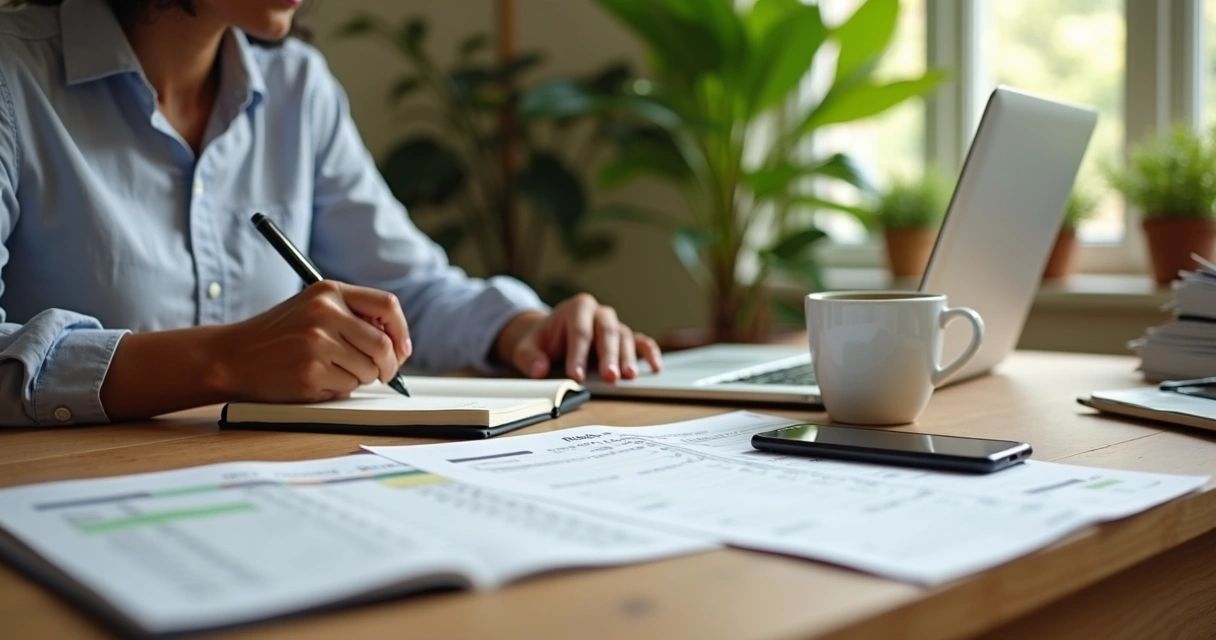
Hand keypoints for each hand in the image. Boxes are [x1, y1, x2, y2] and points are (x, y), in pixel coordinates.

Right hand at [210, 280, 410, 401]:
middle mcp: (325, 312)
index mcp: (329, 291)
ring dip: (360, 378)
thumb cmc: (277, 336)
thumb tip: (398, 343)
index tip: (401, 349)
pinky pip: (348, 387)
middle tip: (384, 374)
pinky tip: (317, 381)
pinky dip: (340, 390)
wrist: (231, 356)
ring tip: (333, 371)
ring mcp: (317, 342)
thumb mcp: (312, 309)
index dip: (401, 331)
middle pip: (383, 344)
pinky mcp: (311, 372)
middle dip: (389, 366)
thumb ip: (352, 316)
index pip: (387, 305)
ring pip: (368, 369)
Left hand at [495, 294, 661, 382]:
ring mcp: (614, 325)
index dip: (577, 354)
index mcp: (577, 308)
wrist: (551, 337)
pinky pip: (641, 342)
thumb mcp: (527, 348)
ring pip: (624, 338)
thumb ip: (530, 358)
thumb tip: (539, 370)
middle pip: (606, 333)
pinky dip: (649, 354)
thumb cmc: (542, 342)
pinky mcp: (625, 339)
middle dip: (608, 356)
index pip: (579, 332)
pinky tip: (654, 368)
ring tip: (628, 377)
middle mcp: (600, 313)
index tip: (575, 376)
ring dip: (627, 358)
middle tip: (609, 377)